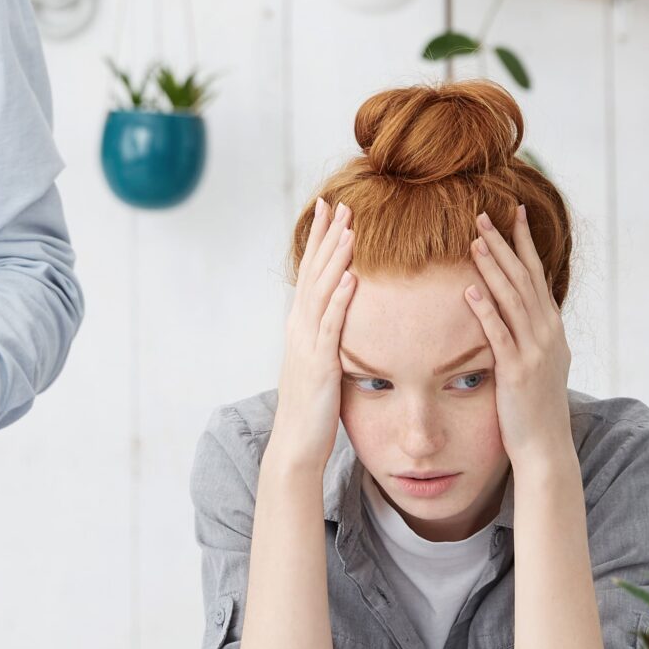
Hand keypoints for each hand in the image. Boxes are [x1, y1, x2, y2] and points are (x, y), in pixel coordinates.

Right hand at [267, 198, 355, 480]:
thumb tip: (341, 317)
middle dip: (326, 237)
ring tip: (348, 229)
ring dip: (335, 258)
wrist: (296, 444)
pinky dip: (341, 299)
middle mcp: (299, 328)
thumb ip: (327, 337)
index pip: (311, 273)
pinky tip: (352, 277)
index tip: (329, 210)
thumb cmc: (312, 408)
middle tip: (338, 204)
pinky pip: (332, 325)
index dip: (319, 241)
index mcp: (301, 326)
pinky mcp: (320, 363)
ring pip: (321, 291)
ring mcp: (307, 344)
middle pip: (313, 273)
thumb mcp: (320, 364)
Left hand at [466, 205, 575, 475]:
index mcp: (551, 328)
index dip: (525, 243)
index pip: (537, 275)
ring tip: (475, 241)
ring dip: (493, 267)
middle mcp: (547, 334)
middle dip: (504, 244)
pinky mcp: (517, 371)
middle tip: (484, 215)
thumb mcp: (541, 363)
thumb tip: (521, 310)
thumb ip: (531, 334)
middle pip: (524, 278)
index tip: (514, 214)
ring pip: (513, 299)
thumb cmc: (536, 407)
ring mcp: (534, 351)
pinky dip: (485, 310)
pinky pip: (499, 334)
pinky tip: (470, 290)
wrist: (545, 447)